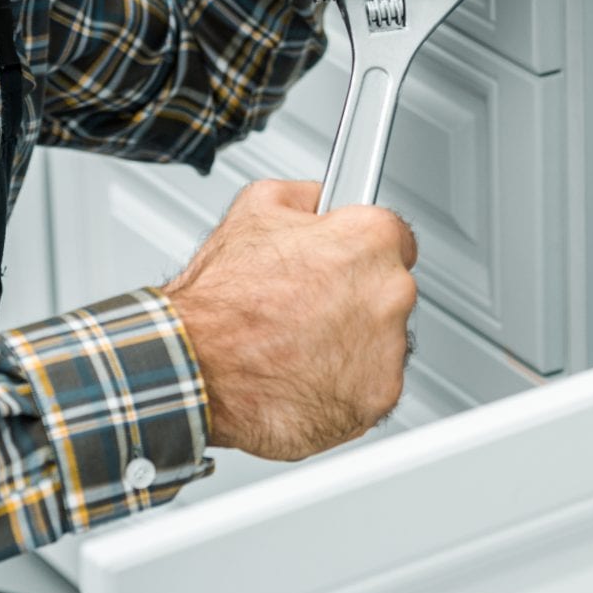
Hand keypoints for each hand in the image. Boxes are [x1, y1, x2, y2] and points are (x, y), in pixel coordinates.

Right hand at [161, 179, 417, 460]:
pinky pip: (373, 385)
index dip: (360, 250)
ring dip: (352, 342)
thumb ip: (307, 196)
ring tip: (299, 342)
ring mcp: (387, 349)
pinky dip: (345, 384)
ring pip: (383, 341)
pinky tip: (306, 373)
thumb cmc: (221, 299)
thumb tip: (321, 197)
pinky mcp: (377, 397)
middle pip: (389, 290)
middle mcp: (390, 293)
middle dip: (355, 296)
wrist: (196, 368)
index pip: (396, 238)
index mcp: (370, 241)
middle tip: (307, 305)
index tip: (341, 263)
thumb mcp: (255, 207)